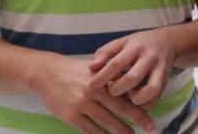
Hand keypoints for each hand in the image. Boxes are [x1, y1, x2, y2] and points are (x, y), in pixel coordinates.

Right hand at [33, 54, 154, 132]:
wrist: (46, 73)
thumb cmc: (75, 71)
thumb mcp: (96, 70)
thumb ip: (112, 79)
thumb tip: (134, 91)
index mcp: (103, 78)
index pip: (126, 94)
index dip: (140, 105)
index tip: (151, 114)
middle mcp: (94, 90)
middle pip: (120, 109)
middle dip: (137, 119)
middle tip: (151, 127)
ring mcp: (82, 104)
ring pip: (106, 122)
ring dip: (121, 131)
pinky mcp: (70, 115)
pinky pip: (90, 130)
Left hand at [89, 30, 175, 107]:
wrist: (168, 41)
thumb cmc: (138, 44)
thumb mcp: (121, 42)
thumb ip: (105, 53)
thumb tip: (92, 67)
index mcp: (135, 47)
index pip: (117, 63)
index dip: (102, 77)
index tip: (90, 87)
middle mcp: (149, 58)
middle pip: (133, 78)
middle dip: (117, 90)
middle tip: (111, 91)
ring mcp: (160, 70)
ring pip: (150, 90)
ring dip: (135, 99)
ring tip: (127, 96)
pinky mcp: (166, 82)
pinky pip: (156, 100)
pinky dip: (144, 105)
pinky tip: (135, 101)